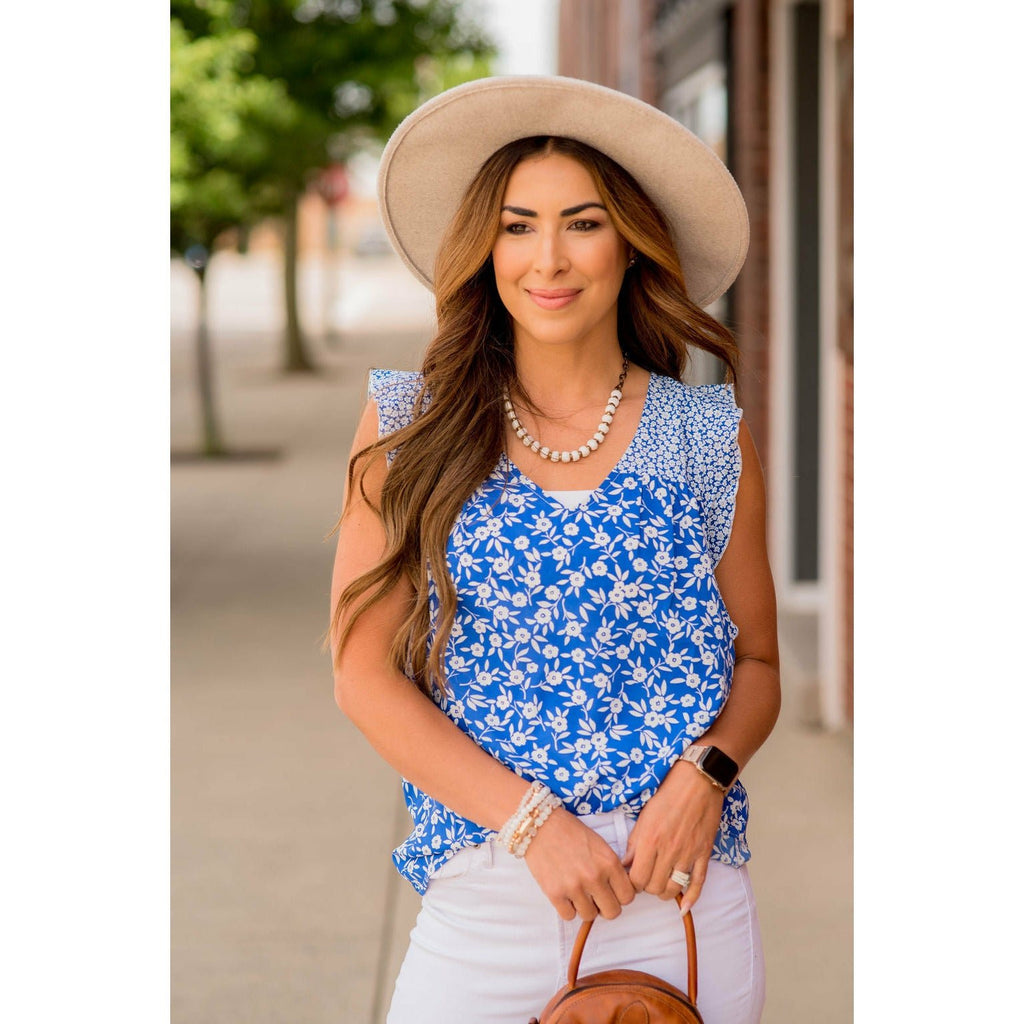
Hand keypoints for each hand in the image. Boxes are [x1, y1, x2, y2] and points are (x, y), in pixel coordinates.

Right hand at [523, 807, 636, 921]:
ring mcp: (574, 887)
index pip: (628, 897)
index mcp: (609, 862)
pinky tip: (565, 893)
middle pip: (612, 912)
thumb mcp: (599, 844)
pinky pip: (569, 916)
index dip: (620, 896)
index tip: (613, 892)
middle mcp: (594, 876)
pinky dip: (567, 908)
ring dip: (585, 907)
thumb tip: (618, 891)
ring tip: (577, 892)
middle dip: (605, 906)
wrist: (540, 825)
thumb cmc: (570, 832)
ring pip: (590, 916)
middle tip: (596, 896)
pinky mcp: (555, 894)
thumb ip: (611, 868)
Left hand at [623, 762, 725, 914]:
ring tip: (661, 885)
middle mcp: (669, 851)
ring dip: (665, 892)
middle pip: (654, 887)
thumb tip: (625, 865)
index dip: (632, 883)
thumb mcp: (643, 817)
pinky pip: (698, 883)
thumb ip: (634, 844)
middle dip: (647, 887)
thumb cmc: (668, 796)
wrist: (697, 783)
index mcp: (650, 841)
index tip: (632, 878)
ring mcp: (688, 854)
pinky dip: (691, 898)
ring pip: (674, 889)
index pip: (637, 879)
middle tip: (646, 879)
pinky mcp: (704, 854)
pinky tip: (684, 907)